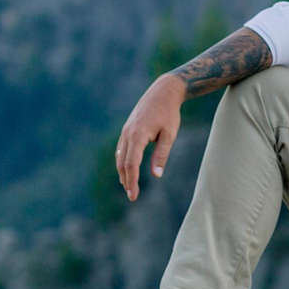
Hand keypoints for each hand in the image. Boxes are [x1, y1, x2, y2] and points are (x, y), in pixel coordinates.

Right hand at [115, 75, 187, 201]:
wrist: (163, 92)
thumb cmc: (169, 113)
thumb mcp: (169, 135)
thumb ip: (161, 155)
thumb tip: (156, 175)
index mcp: (138, 135)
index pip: (131, 164)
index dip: (132, 181)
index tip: (134, 195)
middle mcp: (128, 133)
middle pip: (122, 163)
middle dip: (126, 180)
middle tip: (132, 196)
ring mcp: (126, 130)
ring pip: (119, 156)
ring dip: (122, 172)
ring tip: (128, 186)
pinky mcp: (128, 129)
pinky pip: (121, 149)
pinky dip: (122, 161)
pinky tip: (127, 169)